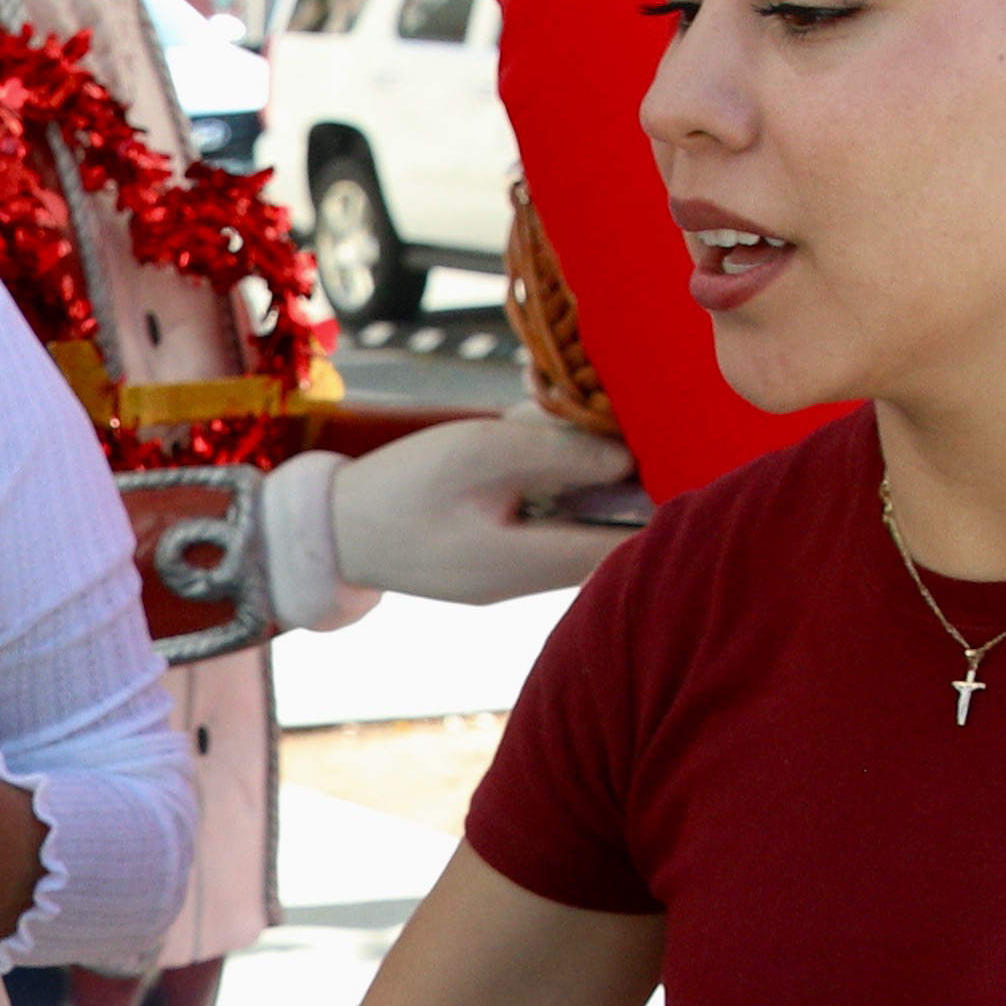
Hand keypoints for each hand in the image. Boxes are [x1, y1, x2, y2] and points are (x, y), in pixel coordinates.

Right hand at [325, 414, 639, 605]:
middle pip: (604, 537)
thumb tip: (627, 458)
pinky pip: (542, 526)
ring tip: (578, 425)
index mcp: (527, 563)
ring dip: (584, 480)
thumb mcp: (480, 452)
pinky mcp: (491, 563)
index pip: (624, 547)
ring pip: (574, 527)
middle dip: (622, 484)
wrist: (327, 533)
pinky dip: (551, 488)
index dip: (660, 505)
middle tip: (628, 428)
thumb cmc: (400, 488)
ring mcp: (508, 576)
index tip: (678, 458)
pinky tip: (536, 440)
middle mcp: (527, 580)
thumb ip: (556, 452)